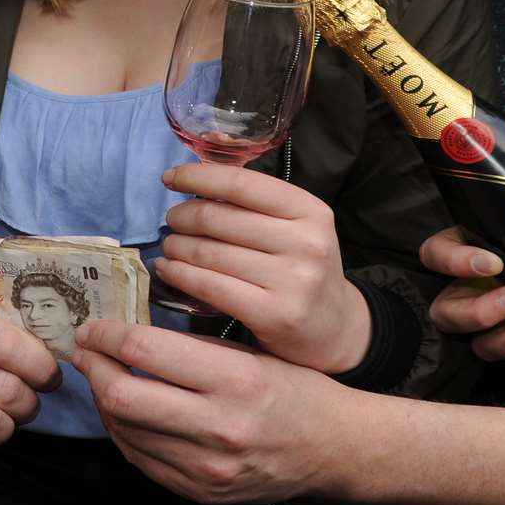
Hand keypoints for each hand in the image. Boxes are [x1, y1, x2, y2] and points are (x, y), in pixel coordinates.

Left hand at [73, 320, 350, 504]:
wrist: (333, 448)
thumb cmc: (294, 390)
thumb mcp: (251, 354)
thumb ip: (194, 348)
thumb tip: (131, 334)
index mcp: (235, 379)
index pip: (147, 350)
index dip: (108, 335)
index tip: (96, 326)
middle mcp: (219, 426)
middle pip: (123, 395)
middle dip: (94, 367)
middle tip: (87, 350)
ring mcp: (207, 466)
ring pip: (125, 430)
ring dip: (103, 399)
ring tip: (103, 377)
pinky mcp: (200, 491)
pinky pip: (141, 460)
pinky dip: (123, 431)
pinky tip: (123, 411)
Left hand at [159, 163, 369, 373]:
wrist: (336, 327)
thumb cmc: (304, 269)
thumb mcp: (296, 227)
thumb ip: (256, 203)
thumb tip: (194, 180)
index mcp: (310, 211)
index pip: (241, 184)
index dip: (198, 177)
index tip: (170, 178)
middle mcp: (306, 242)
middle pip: (218, 218)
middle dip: (183, 217)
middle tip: (172, 222)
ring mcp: (292, 281)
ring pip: (209, 253)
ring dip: (177, 247)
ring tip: (170, 247)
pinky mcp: (274, 315)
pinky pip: (210, 287)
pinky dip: (179, 275)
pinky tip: (168, 270)